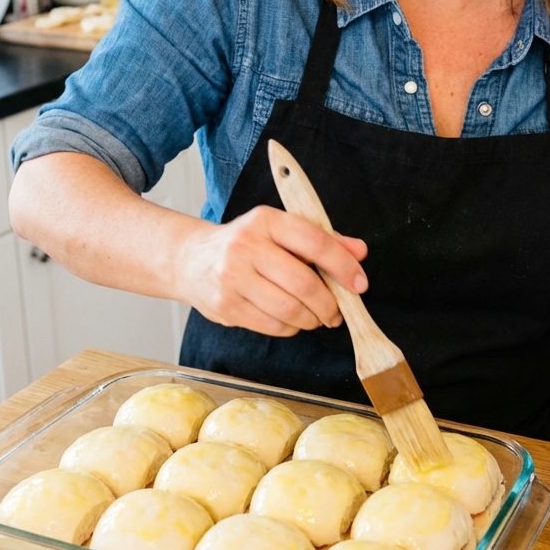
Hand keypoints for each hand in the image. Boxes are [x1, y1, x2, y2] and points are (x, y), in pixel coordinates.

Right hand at [175, 205, 367, 336]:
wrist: (190, 259)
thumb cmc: (244, 243)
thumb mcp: (280, 230)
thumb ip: (322, 240)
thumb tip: (359, 252)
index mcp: (266, 221)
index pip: (315, 243)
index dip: (343, 266)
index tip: (359, 283)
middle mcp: (246, 247)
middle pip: (303, 283)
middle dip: (329, 303)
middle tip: (337, 311)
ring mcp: (232, 278)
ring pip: (289, 310)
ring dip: (312, 319)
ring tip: (316, 316)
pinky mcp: (226, 306)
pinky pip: (272, 326)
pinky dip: (291, 328)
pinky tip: (292, 320)